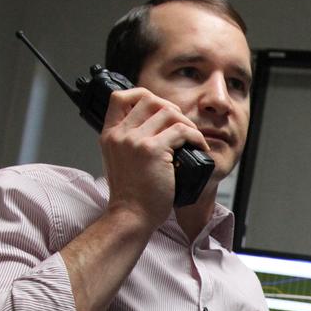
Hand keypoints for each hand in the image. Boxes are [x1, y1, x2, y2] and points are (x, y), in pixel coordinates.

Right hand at [99, 86, 207, 227]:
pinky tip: (199, 147)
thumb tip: (151, 126)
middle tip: (181, 125)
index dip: (142, 95)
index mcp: (110, 135)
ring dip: (186, 122)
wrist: (131, 216)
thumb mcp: (119, 161)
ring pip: (168, 112)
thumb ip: (128, 142)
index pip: (120, 97)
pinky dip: (195, 136)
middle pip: (148, 99)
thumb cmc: (131, 195)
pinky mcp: (153, 151)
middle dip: (170, 107)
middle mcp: (120, 134)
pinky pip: (182, 130)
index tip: (159, 108)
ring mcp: (135, 141)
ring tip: (192, 137)